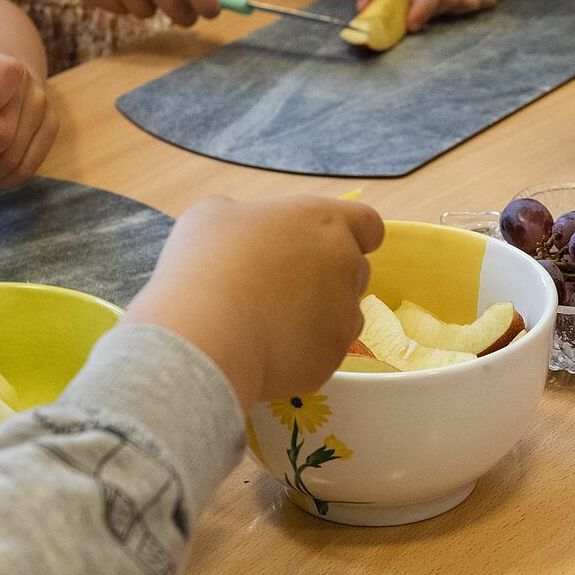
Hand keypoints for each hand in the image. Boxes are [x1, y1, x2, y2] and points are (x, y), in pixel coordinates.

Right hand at [124, 196, 384, 407]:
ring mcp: (343, 315)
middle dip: (328, 277)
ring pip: (345, 314)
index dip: (353, 235)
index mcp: (324, 222)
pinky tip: (266, 348)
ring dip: (320, 315)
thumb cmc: (206, 264)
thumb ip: (249, 218)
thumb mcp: (214, 216)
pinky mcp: (332, 358)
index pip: (369, 225)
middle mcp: (345, 265)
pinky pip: (324, 351)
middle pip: (356, 270)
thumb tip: (251, 232)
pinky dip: (303, 350)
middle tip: (282, 286)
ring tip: (271, 322)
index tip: (324, 246)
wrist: (205, 336)